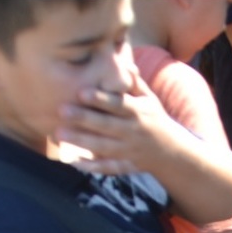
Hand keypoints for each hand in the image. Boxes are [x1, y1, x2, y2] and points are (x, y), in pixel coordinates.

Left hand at [56, 72, 188, 176]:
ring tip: (59, 135)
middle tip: (62, 111)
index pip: (119, 105)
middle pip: (108, 126)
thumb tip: (126, 64)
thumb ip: (135, 84)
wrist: (172, 151)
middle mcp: (134, 132)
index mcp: (139, 113)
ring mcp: (130, 151)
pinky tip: (74, 162)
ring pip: (104, 147)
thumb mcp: (149, 100)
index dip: (101, 99)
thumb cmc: (154, 119)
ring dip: (82, 142)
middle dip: (85, 119)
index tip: (82, 93)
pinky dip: (92, 167)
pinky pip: (109, 168)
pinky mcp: (127, 166)